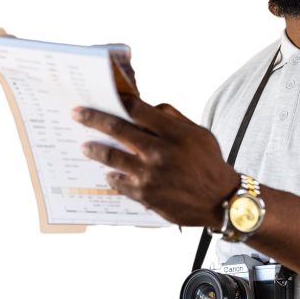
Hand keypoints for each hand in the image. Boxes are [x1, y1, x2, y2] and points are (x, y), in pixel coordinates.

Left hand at [72, 98, 238, 227]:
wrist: (222, 201)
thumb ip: (174, 119)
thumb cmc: (210, 164)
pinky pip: (119, 183)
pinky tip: (108, 172)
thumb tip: (149, 107)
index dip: (119, 101)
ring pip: (111, 156)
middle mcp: (159, 152)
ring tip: (85, 146)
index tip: (104, 97)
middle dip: (93, 118)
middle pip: (117, 129)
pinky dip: (112, 176)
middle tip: (77, 113)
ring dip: (94, 149)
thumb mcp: (200, 134)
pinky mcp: (145, 195)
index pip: (137, 109)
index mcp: (174, 133)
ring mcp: (150, 175)